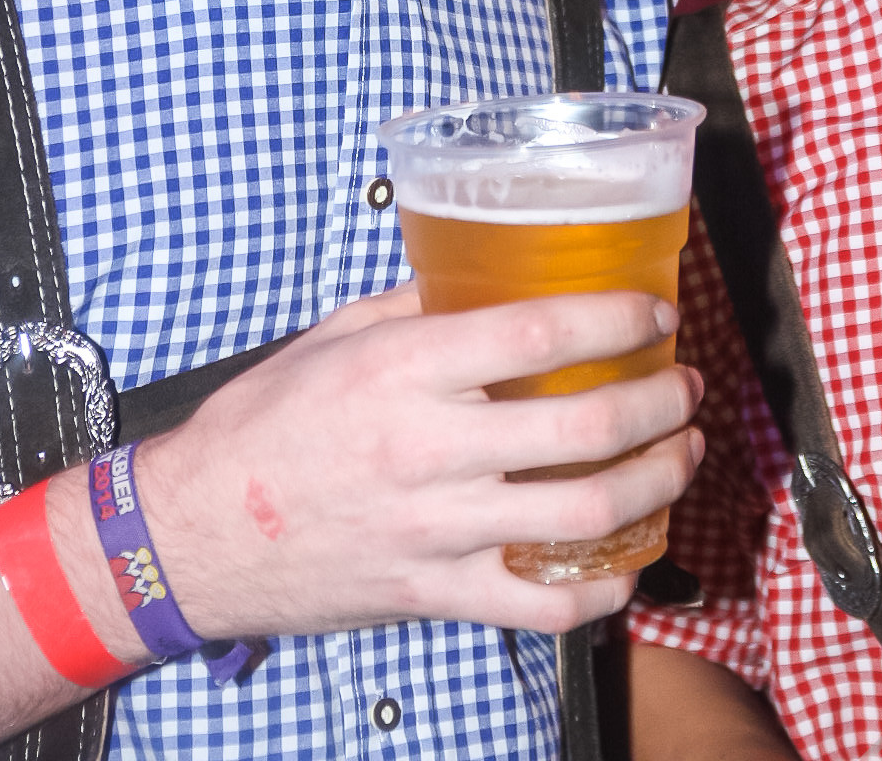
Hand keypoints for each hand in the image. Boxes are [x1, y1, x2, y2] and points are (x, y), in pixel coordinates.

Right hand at [135, 284, 703, 637]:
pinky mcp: (437, 595)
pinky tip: (633, 558)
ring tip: (683, 451)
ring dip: (658, 481)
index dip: (617, 316)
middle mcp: (433, 449)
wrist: (196, 533)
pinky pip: (544, 606)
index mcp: (408, 370)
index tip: (656, 310)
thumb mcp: (336, 335)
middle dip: (662, 401)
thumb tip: (489, 275)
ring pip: (586, 514)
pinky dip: (605, 590)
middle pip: (587, 426)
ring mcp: (440, 531)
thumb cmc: (266, 423)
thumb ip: (418, 307)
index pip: (540, 332)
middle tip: (686, 383)